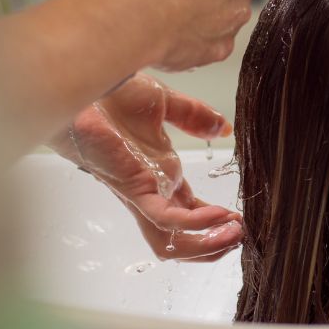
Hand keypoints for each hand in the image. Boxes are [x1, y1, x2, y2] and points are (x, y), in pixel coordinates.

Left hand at [51, 74, 242, 260]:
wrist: (87, 84)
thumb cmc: (113, 97)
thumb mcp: (167, 105)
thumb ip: (196, 117)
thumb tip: (223, 129)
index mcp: (160, 176)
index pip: (190, 212)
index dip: (215, 222)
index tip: (240, 220)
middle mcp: (152, 192)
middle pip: (179, 238)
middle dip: (212, 245)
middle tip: (241, 237)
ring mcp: (142, 193)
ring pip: (170, 238)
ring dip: (205, 243)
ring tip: (233, 235)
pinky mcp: (134, 188)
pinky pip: (164, 217)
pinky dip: (194, 223)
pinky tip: (218, 216)